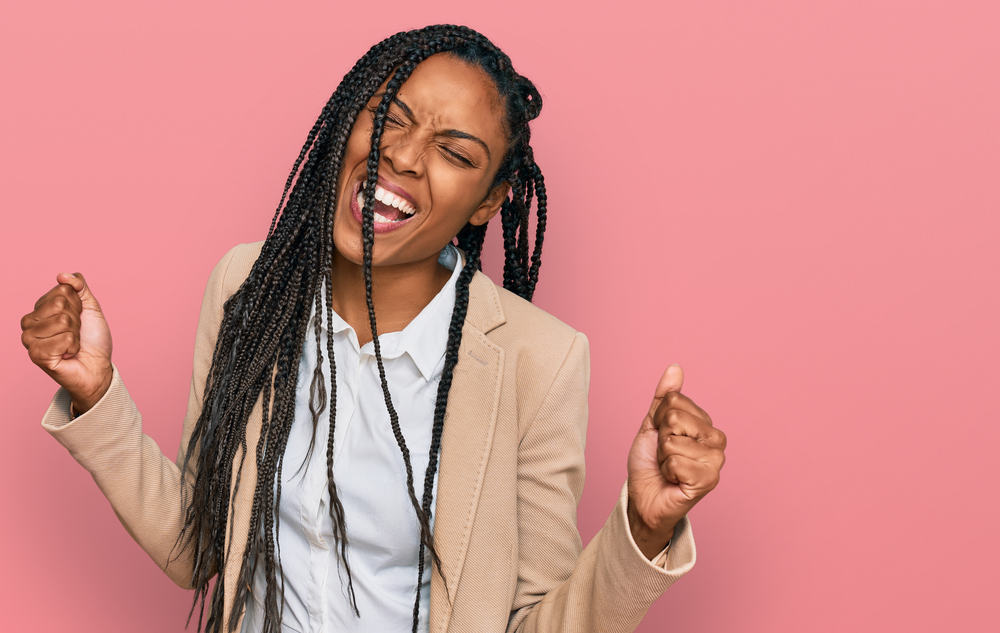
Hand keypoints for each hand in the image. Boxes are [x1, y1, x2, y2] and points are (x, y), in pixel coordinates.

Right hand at [21, 272, 113, 413]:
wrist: (97, 367)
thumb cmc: (92, 339)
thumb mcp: (90, 307)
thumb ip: (79, 287)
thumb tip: (62, 275)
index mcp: (40, 309)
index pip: (62, 291)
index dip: (78, 305)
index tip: (79, 319)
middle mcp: (29, 322)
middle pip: (60, 304)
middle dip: (77, 319)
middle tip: (76, 334)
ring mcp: (30, 339)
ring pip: (62, 321)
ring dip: (75, 334)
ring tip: (72, 345)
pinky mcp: (36, 355)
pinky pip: (65, 339)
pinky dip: (73, 347)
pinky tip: (68, 354)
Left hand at [626, 364, 725, 557]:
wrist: (644, 497)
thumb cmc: (650, 462)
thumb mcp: (653, 425)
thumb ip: (664, 397)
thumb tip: (675, 367)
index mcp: (706, 423)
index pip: (675, 400)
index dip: (659, 420)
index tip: (662, 437)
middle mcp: (717, 440)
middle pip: (675, 418)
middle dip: (661, 438)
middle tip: (665, 455)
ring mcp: (716, 461)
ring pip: (673, 441)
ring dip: (663, 457)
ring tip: (669, 469)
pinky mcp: (709, 481)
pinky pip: (676, 462)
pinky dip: (667, 472)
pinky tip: (674, 480)